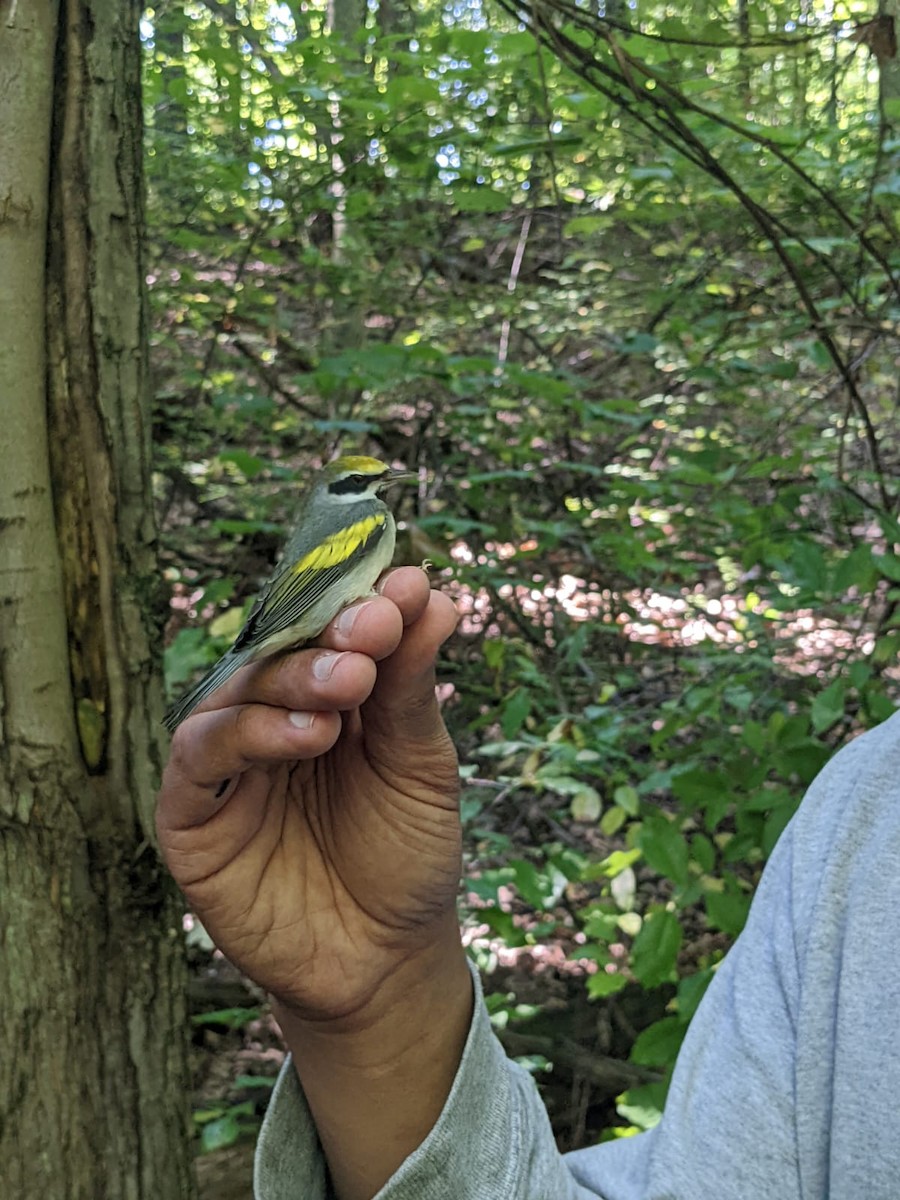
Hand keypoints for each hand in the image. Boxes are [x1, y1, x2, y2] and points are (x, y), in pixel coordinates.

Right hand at [156, 567, 463, 1024]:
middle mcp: (270, 720)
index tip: (403, 583)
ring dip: (290, 680)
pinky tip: (305, 736)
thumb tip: (433, 597)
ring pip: (234, 695)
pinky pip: (200, 760)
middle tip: (373, 627)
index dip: (358, 602)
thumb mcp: (421, 769)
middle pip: (279, 655)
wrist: (386, 963)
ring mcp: (229, 767)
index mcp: (325, 699)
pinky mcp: (194, 818)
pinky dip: (243, 736)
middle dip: (328, 635)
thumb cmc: (404, 857)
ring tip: (349, 686)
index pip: (327, 633)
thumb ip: (411, 690)